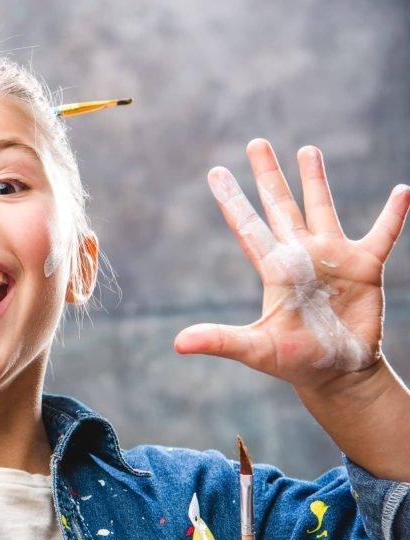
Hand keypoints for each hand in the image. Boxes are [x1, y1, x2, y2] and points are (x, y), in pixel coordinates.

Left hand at [175, 138, 409, 390]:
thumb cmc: (294, 360)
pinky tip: (402, 191)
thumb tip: (177, 344)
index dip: (232, 200)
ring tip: (308, 149)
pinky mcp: (366, 267)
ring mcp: (334, 257)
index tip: (215, 171)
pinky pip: (382, 234)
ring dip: (316, 180)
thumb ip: (220, 340)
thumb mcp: (255, 349)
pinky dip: (393, 214)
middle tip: (256, 142)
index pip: (247, 227)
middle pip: (281, 206)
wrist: (336, 373)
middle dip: (268, 175)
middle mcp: (301, 255)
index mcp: (274, 269)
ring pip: (322, 208)